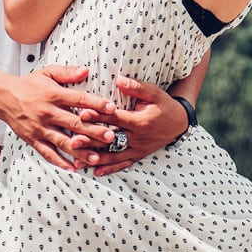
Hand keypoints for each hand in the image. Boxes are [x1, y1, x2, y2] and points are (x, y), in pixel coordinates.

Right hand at [0, 65, 118, 170]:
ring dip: (81, 151)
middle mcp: (48, 113)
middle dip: (94, 131)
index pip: (79, 100)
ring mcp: (40, 128)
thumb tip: (86, 71)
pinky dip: (60, 162)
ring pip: (63, 142)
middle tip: (111, 137)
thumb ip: (67, 72)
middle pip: (74, 124)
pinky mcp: (33, 140)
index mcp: (54, 95)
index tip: (112, 108)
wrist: (3, 97)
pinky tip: (74, 168)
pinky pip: (48, 153)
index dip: (96, 104)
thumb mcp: (47, 72)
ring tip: (97, 158)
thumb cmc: (29, 84)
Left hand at [73, 76, 190, 175]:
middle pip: (110, 140)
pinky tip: (95, 172)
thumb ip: (136, 88)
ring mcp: (138, 149)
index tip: (82, 114)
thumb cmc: (164, 105)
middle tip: (72, 141)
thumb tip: (119, 79)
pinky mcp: (138, 156)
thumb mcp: (154, 93)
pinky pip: (122, 164)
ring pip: (114, 156)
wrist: (179, 124)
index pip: (115, 119)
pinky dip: (109, 169)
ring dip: (95, 158)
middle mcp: (137, 138)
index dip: (99, 116)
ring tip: (77, 160)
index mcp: (140, 121)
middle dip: (90, 141)